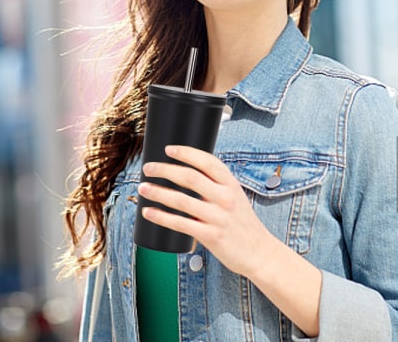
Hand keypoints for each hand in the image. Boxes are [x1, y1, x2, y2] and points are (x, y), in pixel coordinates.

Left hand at [138, 144, 272, 277]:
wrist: (259, 253)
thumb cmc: (241, 221)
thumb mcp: (234, 195)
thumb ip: (214, 183)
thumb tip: (184, 169)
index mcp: (230, 183)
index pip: (207, 161)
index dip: (186, 153)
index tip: (167, 149)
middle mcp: (225, 198)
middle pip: (189, 177)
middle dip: (165, 170)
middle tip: (147, 168)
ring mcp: (218, 217)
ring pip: (181, 200)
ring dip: (158, 192)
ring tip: (142, 188)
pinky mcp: (211, 236)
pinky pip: (180, 224)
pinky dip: (161, 217)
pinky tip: (148, 212)